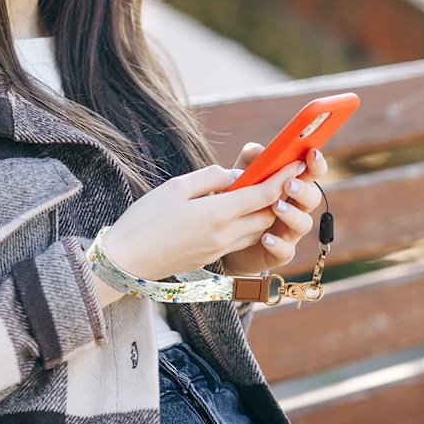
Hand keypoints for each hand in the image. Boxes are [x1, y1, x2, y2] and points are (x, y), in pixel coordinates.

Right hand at [101, 156, 303, 280]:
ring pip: (257, 231)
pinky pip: (240, 240)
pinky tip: (234, 213)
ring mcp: (219, 250)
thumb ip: (211, 177)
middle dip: (277, 196)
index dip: (284, 177)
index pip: (264, 194)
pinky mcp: (211, 258)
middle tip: (277, 176)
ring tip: (256, 193)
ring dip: (263, 213)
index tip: (296, 162)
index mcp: (218, 213)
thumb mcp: (176, 187)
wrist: (127, 260)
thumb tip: (235, 176)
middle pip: (268, 215)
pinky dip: (247, 225)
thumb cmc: (145, 219)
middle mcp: (225, 235)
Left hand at [221, 143, 327, 275]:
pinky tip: (265, 238)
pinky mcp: (279, 253)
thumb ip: (251, 162)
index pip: (311, 173)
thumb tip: (258, 150)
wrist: (225, 238)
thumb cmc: (240, 202)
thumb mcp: (242, 178)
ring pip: (303, 224)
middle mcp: (296, 209)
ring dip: (292, 214)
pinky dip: (277, 244)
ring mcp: (289, 232)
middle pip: (312, 198)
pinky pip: (286, 251)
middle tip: (287, 183)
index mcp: (291, 187)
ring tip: (275, 207)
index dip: (316, 163)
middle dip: (303, 189)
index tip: (312, 153)